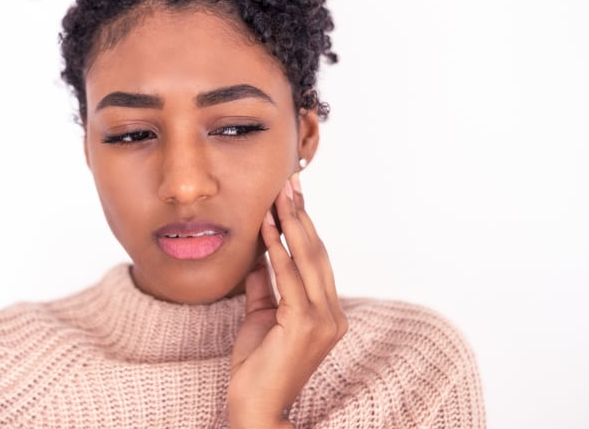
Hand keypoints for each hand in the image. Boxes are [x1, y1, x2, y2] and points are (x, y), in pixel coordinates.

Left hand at [227, 173, 346, 428]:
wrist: (256, 408)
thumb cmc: (257, 367)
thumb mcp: (260, 317)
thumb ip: (265, 285)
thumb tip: (259, 253)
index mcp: (327, 312)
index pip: (316, 260)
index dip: (304, 225)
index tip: (293, 195)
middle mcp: (332, 315)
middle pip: (316, 253)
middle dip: (301, 215)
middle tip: (290, 182)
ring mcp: (324, 321)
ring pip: (308, 260)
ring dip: (291, 224)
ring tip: (280, 194)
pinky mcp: (306, 326)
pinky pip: (290, 279)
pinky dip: (278, 250)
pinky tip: (267, 227)